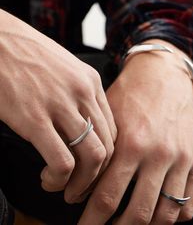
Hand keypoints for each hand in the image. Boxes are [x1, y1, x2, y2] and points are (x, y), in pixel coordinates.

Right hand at [0, 10, 116, 202]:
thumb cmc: (28, 54)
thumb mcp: (64, 68)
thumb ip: (78, 94)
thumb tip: (81, 125)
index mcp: (91, 82)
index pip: (113, 130)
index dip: (106, 156)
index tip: (91, 168)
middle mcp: (83, 93)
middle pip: (109, 147)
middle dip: (97, 175)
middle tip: (81, 186)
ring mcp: (60, 104)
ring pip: (93, 157)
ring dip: (81, 183)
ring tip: (64, 188)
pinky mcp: (35, 118)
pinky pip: (62, 162)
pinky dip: (59, 179)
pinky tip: (47, 178)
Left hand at [78, 40, 192, 223]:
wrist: (163, 76)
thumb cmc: (130, 95)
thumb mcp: (109, 116)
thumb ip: (99, 152)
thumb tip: (83, 187)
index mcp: (131, 144)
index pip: (107, 198)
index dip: (91, 219)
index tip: (83, 224)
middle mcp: (158, 155)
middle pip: (138, 214)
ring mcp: (181, 160)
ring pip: (165, 215)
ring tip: (128, 223)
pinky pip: (189, 204)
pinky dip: (173, 218)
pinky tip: (156, 212)